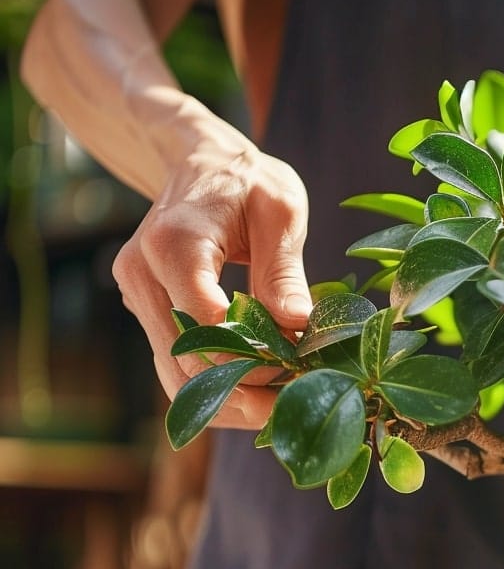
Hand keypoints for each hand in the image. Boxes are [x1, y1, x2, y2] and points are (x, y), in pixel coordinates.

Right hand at [113, 140, 312, 428]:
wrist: (201, 163)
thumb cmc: (247, 182)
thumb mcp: (280, 211)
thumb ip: (284, 272)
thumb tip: (297, 328)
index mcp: (173, 243)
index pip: (206, 324)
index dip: (254, 355)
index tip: (299, 364)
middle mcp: (142, 274)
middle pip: (187, 360)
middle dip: (245, 390)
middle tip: (298, 399)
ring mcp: (138, 296)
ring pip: (176, 377)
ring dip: (229, 402)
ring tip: (282, 404)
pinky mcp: (148, 313)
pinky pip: (177, 368)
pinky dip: (217, 390)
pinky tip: (259, 393)